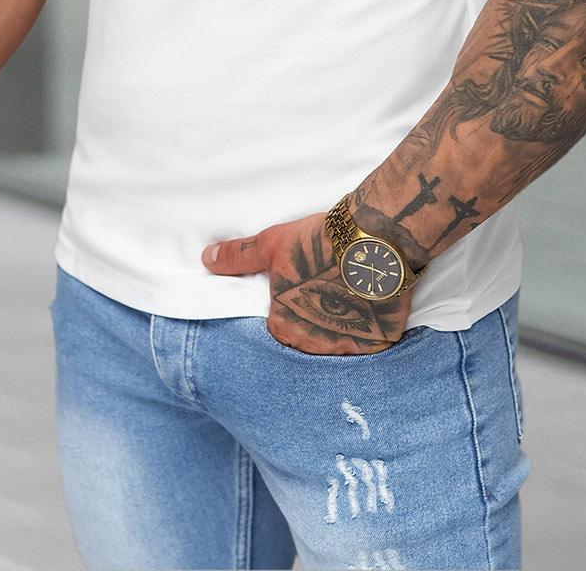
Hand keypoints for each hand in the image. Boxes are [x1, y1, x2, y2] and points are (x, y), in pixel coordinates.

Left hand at [202, 211, 412, 355]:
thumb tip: (207, 260)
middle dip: (316, 323)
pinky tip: (370, 307)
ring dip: (342, 328)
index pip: (279, 329)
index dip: (292, 310)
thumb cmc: (318, 242)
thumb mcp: (271, 244)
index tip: (303, 293)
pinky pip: (371, 343)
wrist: (372, 238)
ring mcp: (349, 347)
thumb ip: (239, 258)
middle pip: (310, 340)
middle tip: (327, 295)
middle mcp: (314, 346)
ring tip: (349, 298)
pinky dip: (370, 329)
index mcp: (284, 327)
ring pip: (340, 344)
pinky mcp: (379, 341)